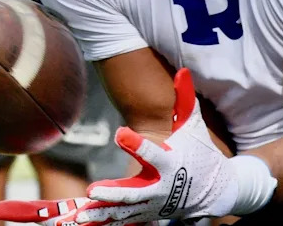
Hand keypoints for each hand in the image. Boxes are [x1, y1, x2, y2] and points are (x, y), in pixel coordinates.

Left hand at [0, 69, 244, 223]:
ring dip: (95, 216)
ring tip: (71, 219)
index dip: (137, 144)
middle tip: (91, 192)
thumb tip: (183, 71)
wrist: (215, 192)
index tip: (120, 133)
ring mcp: (148, 207)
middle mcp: (158, 190)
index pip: (154, 154)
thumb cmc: (199, 153)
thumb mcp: (194, 126)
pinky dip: (95, 223)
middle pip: (133, 194)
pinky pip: (114, 221)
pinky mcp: (141, 216)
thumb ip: (185, 99)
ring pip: (119, 214)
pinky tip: (67, 225)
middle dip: (112, 194)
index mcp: (170, 163)